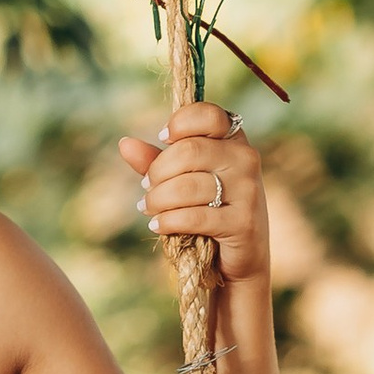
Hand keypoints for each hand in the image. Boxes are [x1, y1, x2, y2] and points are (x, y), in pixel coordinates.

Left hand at [115, 100, 268, 285]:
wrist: (239, 259)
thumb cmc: (208, 212)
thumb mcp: (181, 181)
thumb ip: (156, 161)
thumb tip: (125, 143)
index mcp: (234, 140)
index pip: (208, 114)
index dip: (180, 123)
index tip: (162, 139)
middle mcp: (246, 159)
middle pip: (189, 151)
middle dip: (158, 172)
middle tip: (147, 187)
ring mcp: (248, 190)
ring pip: (188, 186)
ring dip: (158, 200)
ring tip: (149, 208)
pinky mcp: (244, 222)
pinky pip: (194, 216)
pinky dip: (168, 221)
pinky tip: (158, 225)